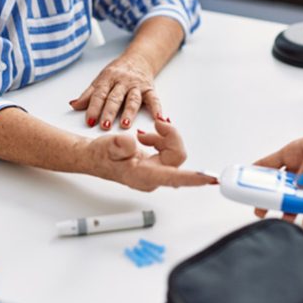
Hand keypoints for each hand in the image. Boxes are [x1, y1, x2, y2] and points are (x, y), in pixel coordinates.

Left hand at [69, 51, 162, 129]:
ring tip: (125, 125)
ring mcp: (137, 85)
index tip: (90, 121)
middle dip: (109, 112)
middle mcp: (122, 81)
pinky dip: (157, 108)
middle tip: (104, 125)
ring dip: (129, 112)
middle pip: (115, 98)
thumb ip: (88, 94)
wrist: (138, 59)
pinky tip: (158, 118)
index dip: (94, 108)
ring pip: (132, 99)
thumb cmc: (117, 73)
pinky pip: (154, 98)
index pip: (99, 94)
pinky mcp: (149, 88)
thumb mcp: (101, 80)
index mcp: (108, 79)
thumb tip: (73, 105)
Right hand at [84, 118, 213, 190]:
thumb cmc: (101, 155)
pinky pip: (169, 150)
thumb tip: (132, 142)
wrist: (94, 157)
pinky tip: (146, 137)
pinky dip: (160, 139)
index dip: (192, 178)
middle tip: (158, 124)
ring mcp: (156, 172)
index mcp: (143, 176)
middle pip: (177, 156)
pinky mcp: (157, 165)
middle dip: (170, 137)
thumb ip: (119, 145)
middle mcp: (153, 177)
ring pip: (174, 151)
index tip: (208, 178)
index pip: (172, 177)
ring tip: (144, 134)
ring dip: (163, 137)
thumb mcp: (106, 146)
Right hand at [253, 128, 302, 225]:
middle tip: (261, 209)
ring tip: (285, 218)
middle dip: (268, 197)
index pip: (269, 164)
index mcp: (295, 152)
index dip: (255, 174)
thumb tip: (300, 179)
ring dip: (288, 209)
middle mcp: (300, 169)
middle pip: (278, 186)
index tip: (245, 185)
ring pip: (294, 199)